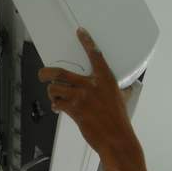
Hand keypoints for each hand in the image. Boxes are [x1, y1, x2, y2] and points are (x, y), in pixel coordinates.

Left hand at [38, 27, 134, 157]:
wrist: (117, 138)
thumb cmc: (119, 120)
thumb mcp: (122, 99)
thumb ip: (121, 90)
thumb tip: (129, 88)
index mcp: (105, 79)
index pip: (95, 55)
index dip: (87, 42)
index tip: (80, 32)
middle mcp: (91, 85)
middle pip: (60, 73)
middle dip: (46, 73)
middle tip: (42, 74)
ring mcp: (81, 98)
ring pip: (55, 88)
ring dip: (52, 92)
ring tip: (55, 96)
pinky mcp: (74, 110)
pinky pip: (57, 103)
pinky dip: (55, 105)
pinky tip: (58, 108)